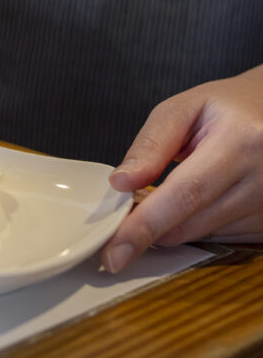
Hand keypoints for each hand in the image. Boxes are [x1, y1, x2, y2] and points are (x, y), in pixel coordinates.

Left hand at [101, 65, 262, 272]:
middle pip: (192, 222)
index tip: (116, 249)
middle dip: (148, 228)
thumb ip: (151, 144)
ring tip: (167, 192)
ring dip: (171, 224)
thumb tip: (121, 183)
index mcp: (242, 141)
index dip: (147, 224)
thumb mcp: (183, 109)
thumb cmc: (225, 108)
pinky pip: (219, 238)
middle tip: (120, 221)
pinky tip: (194, 201)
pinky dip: (194, 224)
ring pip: (202, 236)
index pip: (186, 193)